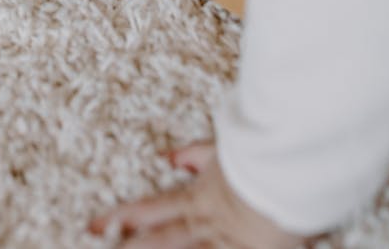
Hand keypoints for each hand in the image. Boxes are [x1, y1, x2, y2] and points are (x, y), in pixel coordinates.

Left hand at [90, 141, 302, 247]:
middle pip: (161, 240)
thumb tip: (169, 159)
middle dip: (130, 246)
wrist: (294, 170)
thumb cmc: (260, 153)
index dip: (122, 218)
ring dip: (155, 248)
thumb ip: (196, 154)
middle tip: (98, 242)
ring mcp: (227, 243)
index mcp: (198, 197)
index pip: (150, 210)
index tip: (94, 225)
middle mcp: (207, 224)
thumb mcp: (223, 149)